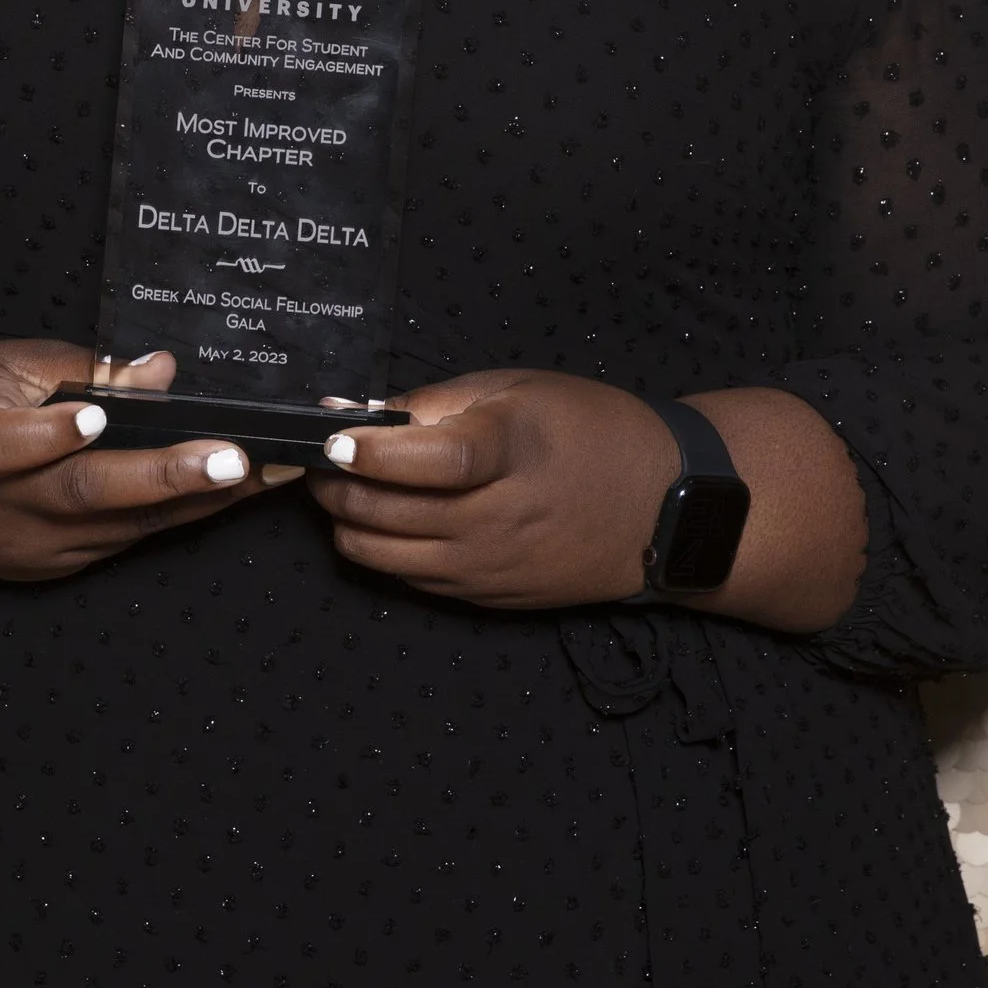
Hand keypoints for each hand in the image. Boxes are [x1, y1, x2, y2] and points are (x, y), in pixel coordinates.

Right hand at [0, 332, 273, 577]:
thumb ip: (77, 365)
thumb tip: (158, 369)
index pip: (8, 443)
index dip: (53, 432)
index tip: (97, 415)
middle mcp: (6, 506)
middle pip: (87, 494)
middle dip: (166, 478)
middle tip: (234, 459)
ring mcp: (35, 546)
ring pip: (126, 524)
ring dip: (202, 500)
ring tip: (274, 471)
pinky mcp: (59, 566)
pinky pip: (130, 538)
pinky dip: (184, 513)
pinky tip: (240, 490)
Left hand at [305, 371, 674, 610]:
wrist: (664, 509)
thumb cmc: (592, 431)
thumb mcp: (520, 389)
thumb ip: (436, 400)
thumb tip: (354, 411)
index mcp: (511, 452)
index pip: (429, 461)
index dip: (371, 452)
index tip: (332, 439)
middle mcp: (496, 519)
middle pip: (383, 511)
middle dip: (332, 484)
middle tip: (323, 457)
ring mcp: (488, 567)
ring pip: (378, 553)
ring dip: (346, 520)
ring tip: (347, 487)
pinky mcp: (486, 598)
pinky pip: (407, 577)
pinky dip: (381, 548)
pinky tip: (389, 518)